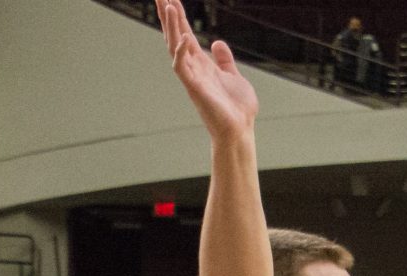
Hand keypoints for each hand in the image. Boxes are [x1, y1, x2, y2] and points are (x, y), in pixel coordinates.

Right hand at [159, 0, 256, 141]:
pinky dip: (181, 52)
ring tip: (167, 5)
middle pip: (175, 35)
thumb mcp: (233, 76)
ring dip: (171, 26)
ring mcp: (192, 77)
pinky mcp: (194, 88)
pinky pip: (181, 67)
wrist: (239, 131)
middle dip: (168, 15)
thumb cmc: (237, 109)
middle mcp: (193, 68)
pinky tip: (183, 37)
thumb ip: (224, 60)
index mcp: (202, 64)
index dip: (178, 17)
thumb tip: (217, 43)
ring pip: (175, 46)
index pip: (185, 34)